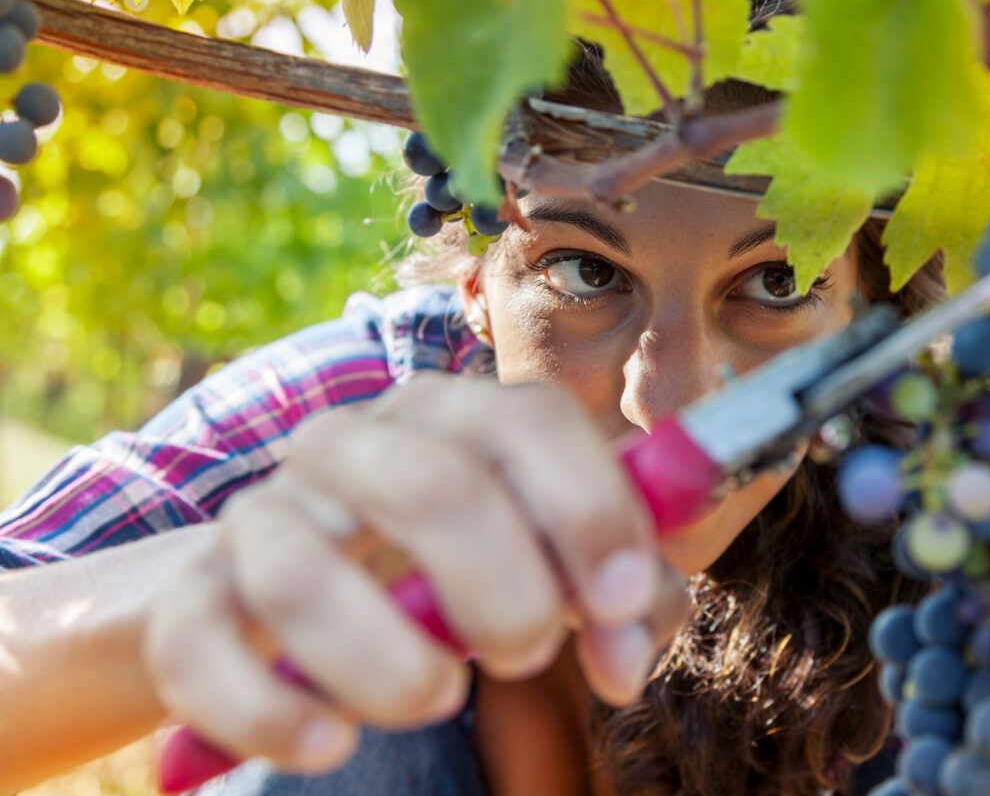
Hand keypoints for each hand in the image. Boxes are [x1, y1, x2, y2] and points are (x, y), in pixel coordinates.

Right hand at [143, 372, 691, 772]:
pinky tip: (329, 744)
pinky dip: (272, 713)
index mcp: (450, 416)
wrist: (284, 586)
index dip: (588, 510)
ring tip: (438, 696)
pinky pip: (203, 649)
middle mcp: (350, 443)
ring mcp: (262, 514)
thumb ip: (618, 597)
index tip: (618, 603)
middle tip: (530, 655)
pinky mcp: (193, 594)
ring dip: (392, 666)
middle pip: (432, 488)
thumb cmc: (451, 572)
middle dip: (504, 592)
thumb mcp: (550, 568)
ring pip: (305, 578)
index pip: (526, 420)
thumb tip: (625, 651)